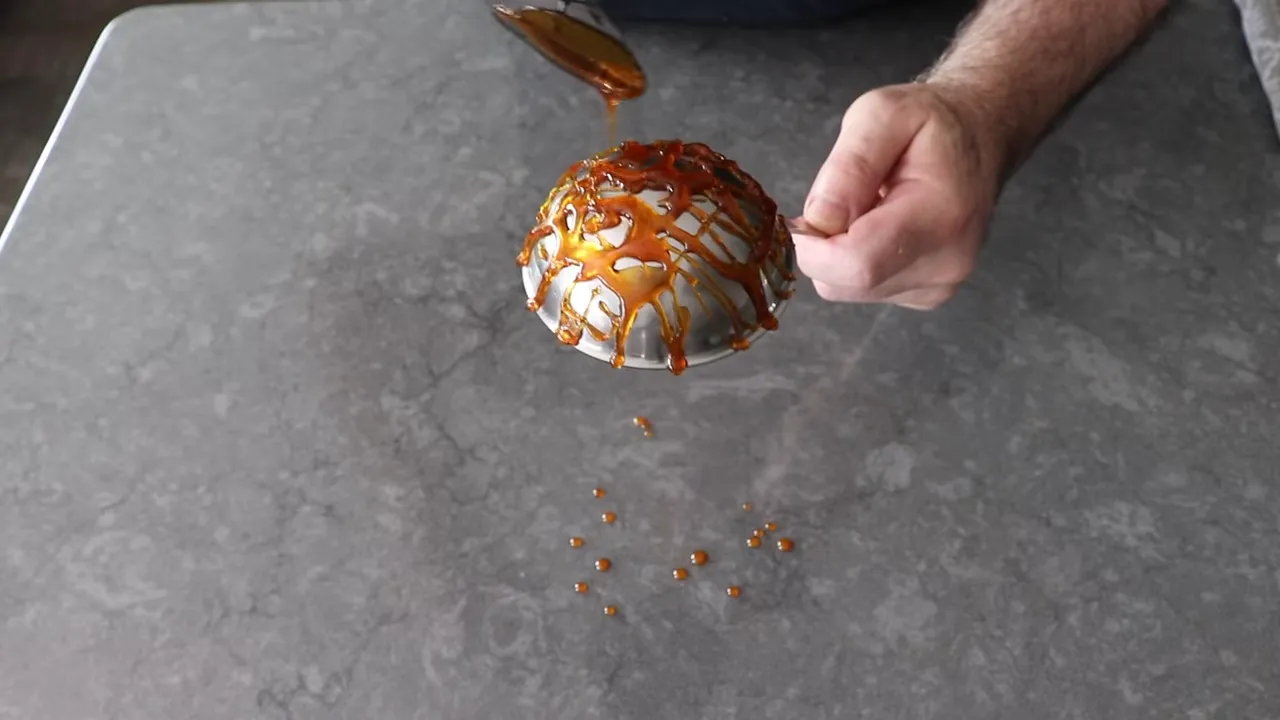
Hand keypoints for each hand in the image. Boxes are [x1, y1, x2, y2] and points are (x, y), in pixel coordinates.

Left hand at [792, 82, 1005, 309]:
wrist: (982, 137)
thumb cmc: (933, 122)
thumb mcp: (882, 114)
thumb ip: (849, 166)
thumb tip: (819, 220)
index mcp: (939, 216)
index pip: (858, 265)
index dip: (813, 249)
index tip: (802, 218)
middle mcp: (946, 263)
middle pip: (847, 283)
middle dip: (823, 247)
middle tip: (842, 200)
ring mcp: (939, 285)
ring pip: (849, 289)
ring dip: (840, 252)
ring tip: (870, 207)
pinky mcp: (929, 294)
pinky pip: (866, 289)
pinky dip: (858, 261)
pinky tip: (882, 226)